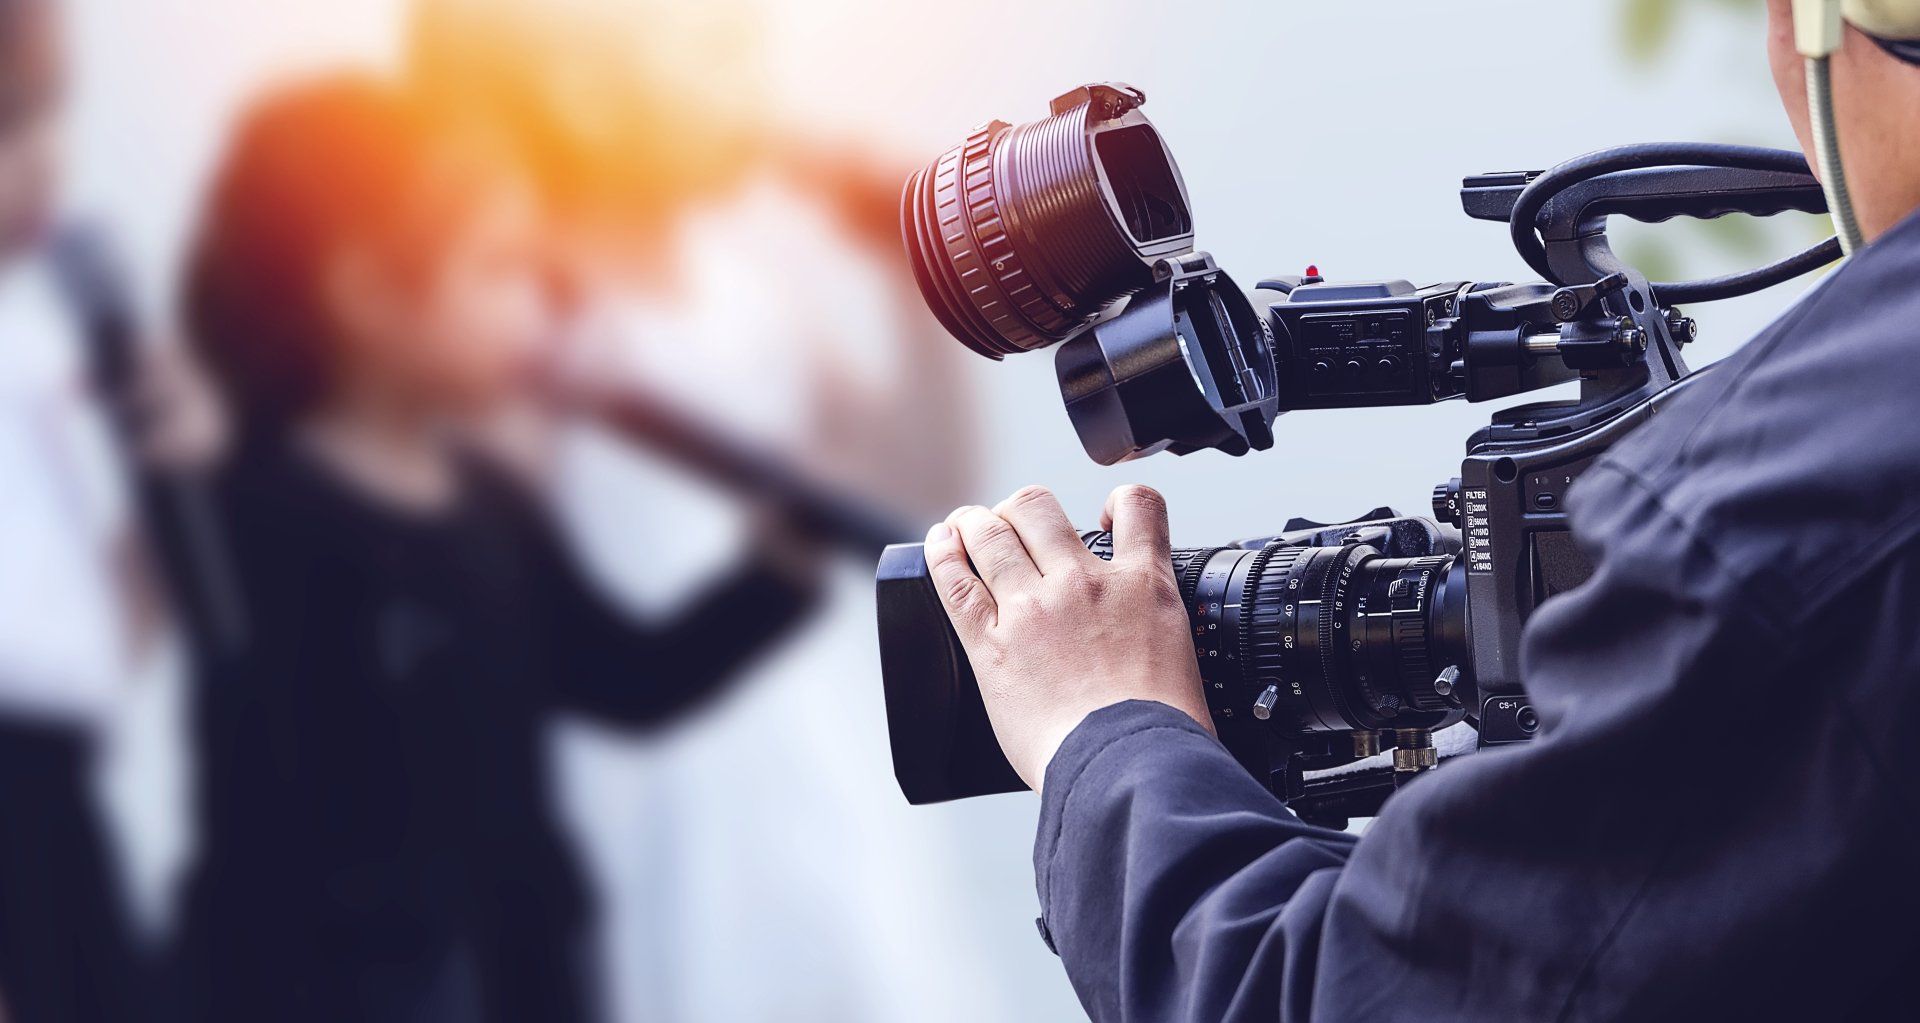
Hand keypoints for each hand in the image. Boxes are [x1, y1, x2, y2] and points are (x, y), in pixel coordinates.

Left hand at [924, 485, 1212, 791]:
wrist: (1134, 765)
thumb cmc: (1163, 731)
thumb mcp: (1179, 657)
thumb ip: (1154, 631)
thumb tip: (1143, 644)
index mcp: (1142, 586)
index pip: (1139, 507)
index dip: (1119, 502)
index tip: (1106, 518)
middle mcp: (1084, 583)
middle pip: (1038, 507)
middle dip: (1021, 510)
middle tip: (1014, 526)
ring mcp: (1034, 608)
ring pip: (991, 532)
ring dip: (975, 523)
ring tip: (968, 526)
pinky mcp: (990, 642)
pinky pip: (954, 580)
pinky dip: (942, 552)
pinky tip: (942, 543)